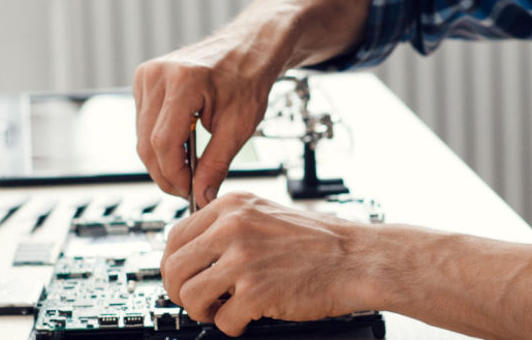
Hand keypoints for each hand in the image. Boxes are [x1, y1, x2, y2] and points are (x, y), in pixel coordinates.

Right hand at [133, 34, 281, 205]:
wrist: (248, 47)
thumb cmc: (248, 78)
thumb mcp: (239, 126)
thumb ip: (216, 164)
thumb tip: (201, 196)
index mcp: (184, 81)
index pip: (163, 143)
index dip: (174, 175)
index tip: (190, 192)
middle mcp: (158, 74)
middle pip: (147, 143)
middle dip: (166, 173)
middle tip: (189, 189)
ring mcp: (147, 74)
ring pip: (142, 135)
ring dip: (162, 159)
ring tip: (190, 169)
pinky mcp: (144, 79)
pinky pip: (143, 122)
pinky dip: (159, 141)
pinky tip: (181, 146)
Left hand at [160, 192, 371, 335]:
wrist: (358, 258)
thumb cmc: (320, 242)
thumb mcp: (266, 214)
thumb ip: (229, 227)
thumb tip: (193, 254)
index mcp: (232, 206)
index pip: (174, 236)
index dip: (174, 265)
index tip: (184, 277)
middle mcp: (233, 228)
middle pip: (174, 268)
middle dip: (181, 292)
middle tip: (200, 301)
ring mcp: (243, 259)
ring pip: (189, 297)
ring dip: (203, 312)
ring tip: (223, 309)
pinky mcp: (256, 292)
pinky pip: (222, 320)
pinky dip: (233, 326)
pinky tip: (249, 316)